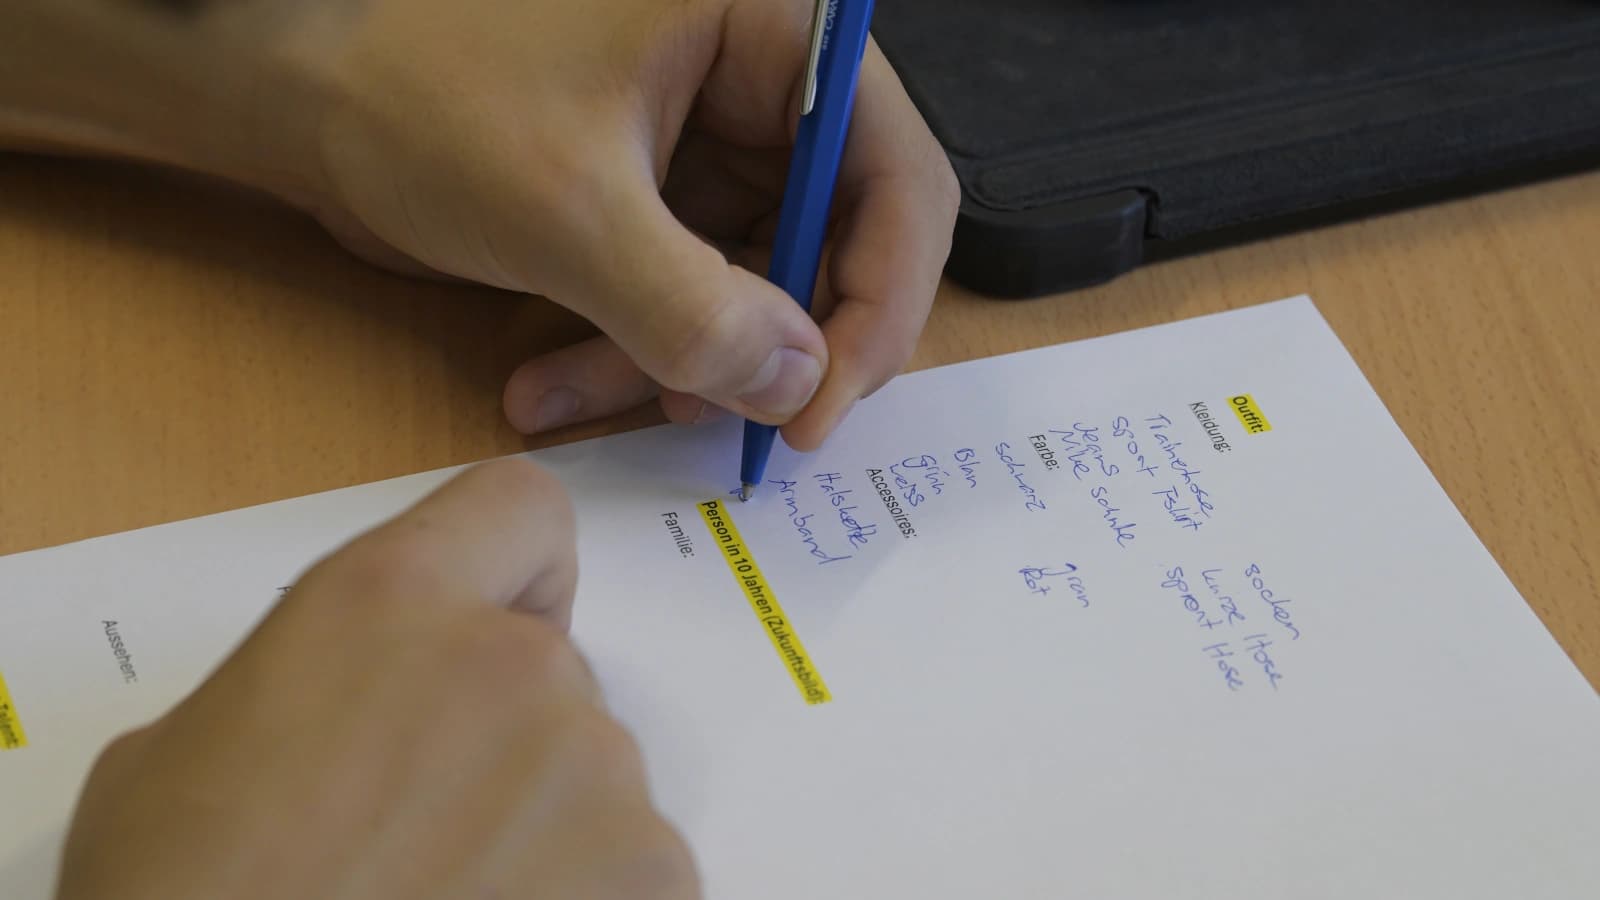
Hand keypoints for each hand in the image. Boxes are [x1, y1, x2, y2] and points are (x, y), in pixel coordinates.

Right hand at [55, 459, 697, 899]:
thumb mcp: (183, 752)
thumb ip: (305, 682)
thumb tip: (343, 712)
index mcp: (387, 603)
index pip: (518, 509)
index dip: (515, 567)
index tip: (498, 620)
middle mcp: (510, 665)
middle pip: (551, 668)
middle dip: (500, 734)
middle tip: (417, 825)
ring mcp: (592, 773)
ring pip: (590, 776)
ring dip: (539, 826)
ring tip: (449, 893)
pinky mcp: (652, 873)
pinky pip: (634, 867)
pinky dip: (586, 896)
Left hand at [305, 0, 958, 447]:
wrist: (292, 97)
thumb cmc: (417, 93)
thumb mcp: (568, 208)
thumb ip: (694, 309)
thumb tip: (798, 384)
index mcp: (768, 32)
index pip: (894, 173)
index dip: (878, 301)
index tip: (823, 404)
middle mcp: (755, 88)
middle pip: (837, 242)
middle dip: (775, 347)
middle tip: (741, 434)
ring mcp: (705, 149)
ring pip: (751, 291)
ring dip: (680, 367)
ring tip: (585, 405)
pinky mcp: (654, 203)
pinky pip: (682, 303)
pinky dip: (627, 355)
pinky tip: (545, 391)